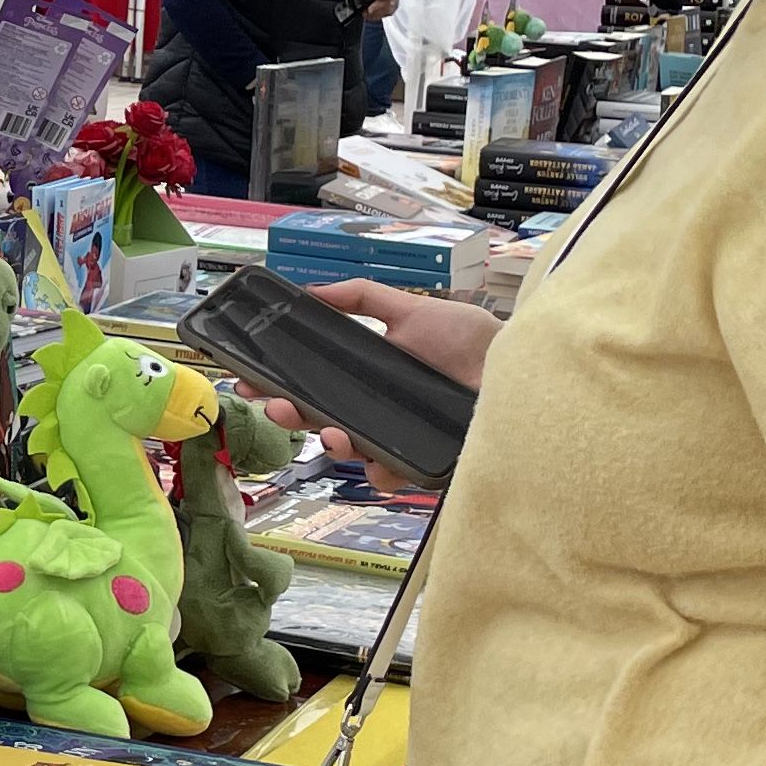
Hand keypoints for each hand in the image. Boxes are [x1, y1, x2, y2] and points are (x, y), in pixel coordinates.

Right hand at [232, 277, 498, 462]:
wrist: (517, 367)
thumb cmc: (469, 339)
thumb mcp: (410, 308)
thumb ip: (361, 298)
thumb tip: (310, 290)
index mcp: (365, 376)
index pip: (310, 385)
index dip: (277, 386)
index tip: (248, 381)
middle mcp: (374, 409)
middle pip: (319, 421)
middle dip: (290, 417)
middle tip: (277, 407)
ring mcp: (396, 438)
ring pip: (349, 452)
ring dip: (332, 444)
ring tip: (334, 432)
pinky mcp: (421, 462)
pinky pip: (389, 476)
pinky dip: (380, 470)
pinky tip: (379, 458)